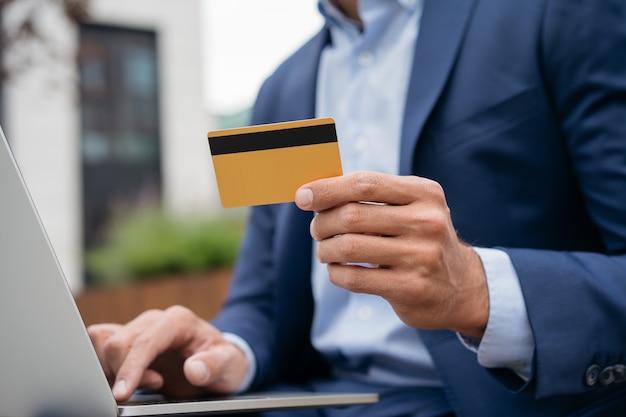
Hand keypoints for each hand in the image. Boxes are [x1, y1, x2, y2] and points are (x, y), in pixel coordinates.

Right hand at [87, 305, 248, 401]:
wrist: (219, 360)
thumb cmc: (225, 361)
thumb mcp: (230, 364)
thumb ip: (214, 365)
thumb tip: (194, 370)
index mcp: (178, 321)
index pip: (145, 341)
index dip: (131, 368)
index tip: (122, 394)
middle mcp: (154, 321)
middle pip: (117, 342)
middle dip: (122, 372)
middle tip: (155, 387)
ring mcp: (139, 329)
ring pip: (102, 342)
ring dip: (110, 368)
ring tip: (141, 383)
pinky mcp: (128, 341)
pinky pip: (100, 346)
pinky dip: (103, 367)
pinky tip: (126, 381)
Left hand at [295, 171, 488, 338]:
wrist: (462, 287)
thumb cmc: (420, 239)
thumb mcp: (410, 208)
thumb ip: (371, 197)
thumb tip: (314, 193)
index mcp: (424, 193)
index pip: (364, 182)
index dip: (327, 189)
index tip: (302, 196)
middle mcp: (426, 222)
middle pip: (352, 215)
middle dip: (322, 222)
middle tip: (317, 230)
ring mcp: (421, 256)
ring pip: (348, 246)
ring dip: (325, 249)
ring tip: (325, 251)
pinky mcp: (411, 288)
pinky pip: (354, 278)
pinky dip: (336, 273)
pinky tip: (339, 270)